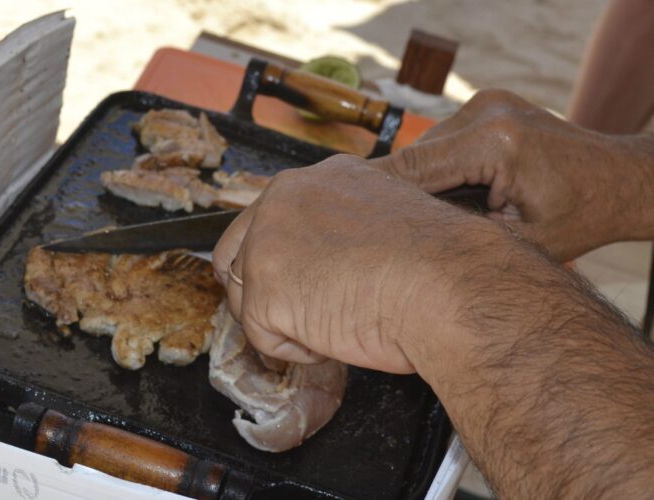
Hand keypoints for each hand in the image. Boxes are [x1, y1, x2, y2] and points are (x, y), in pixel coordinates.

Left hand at [212, 155, 505, 372]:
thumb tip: (329, 256)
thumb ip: (342, 226)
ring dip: (285, 322)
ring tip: (337, 321)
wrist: (451, 284)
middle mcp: (280, 200)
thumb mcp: (383, 218)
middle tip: (306, 314)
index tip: (302, 283)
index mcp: (314, 178)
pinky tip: (335, 336)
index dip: (279, 261)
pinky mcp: (263, 293)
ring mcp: (265, 245)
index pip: (265, 221)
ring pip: (246, 299)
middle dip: (263, 292)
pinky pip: (263, 338)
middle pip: (236, 256)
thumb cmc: (438, 261)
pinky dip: (297, 351)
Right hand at [371, 89, 653, 260]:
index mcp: (495, 142)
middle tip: (369, 231)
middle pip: (415, 157)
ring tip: (409, 220)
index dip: (375, 196)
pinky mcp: (488, 106)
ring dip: (418, 182)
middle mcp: (486, 112)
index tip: (343, 219)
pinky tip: (438, 199)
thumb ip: (458, 237)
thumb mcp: (517, 244)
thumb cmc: (581, 217)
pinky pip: (444, 142)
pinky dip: (437, 169)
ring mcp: (487, 103)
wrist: (621, 179)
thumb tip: (401, 239)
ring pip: (426, 149)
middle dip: (397, 194)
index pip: (413, 170)